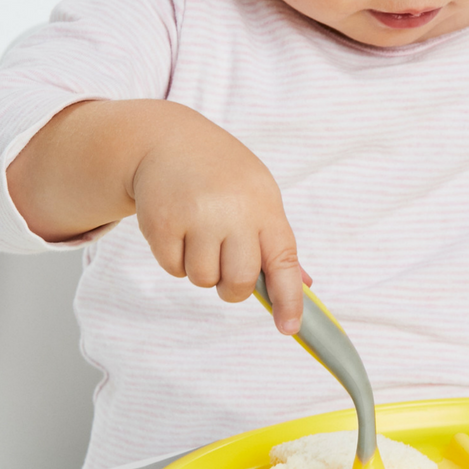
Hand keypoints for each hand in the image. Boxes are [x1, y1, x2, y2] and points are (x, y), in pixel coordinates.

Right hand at [7, 98, 307, 334]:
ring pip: (204, 280)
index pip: (284, 262)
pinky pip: (174, 269)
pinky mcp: (163, 223)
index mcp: (266, 207)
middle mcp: (235, 213)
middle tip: (225, 265)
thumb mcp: (259, 195)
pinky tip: (178, 228)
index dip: (290, 299)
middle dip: (233, 287)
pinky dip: (176, 259)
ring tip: (199, 232)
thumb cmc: (222, 173)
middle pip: (239, 283)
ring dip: (201, 268)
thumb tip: (305, 284)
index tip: (290, 328)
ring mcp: (198, 218)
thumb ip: (277, 242)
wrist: (168, 140)